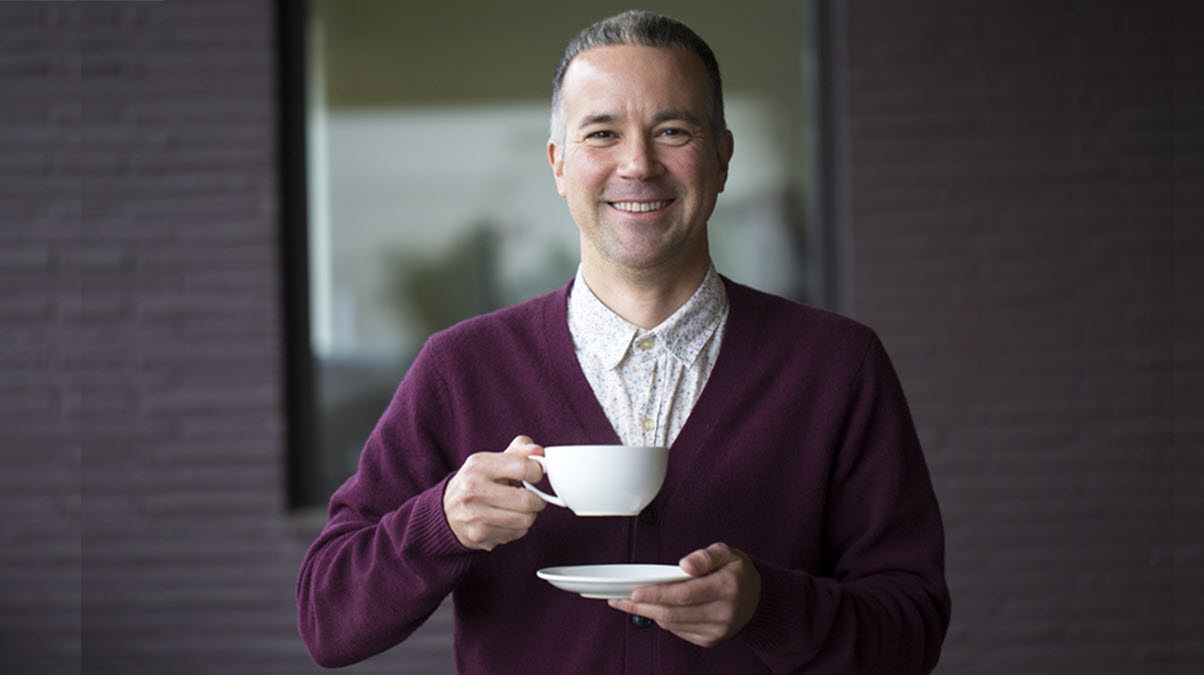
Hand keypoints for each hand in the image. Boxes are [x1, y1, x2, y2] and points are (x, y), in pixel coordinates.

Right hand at [443, 435, 545, 550]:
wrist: (447, 511)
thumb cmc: (477, 483)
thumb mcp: (494, 461)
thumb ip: (519, 451)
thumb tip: (539, 452)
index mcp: (479, 465)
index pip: (523, 467)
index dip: (537, 471)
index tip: (535, 474)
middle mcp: (473, 490)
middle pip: (527, 500)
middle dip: (536, 499)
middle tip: (532, 497)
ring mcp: (475, 515)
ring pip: (525, 520)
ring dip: (528, 515)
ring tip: (517, 508)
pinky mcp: (479, 535)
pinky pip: (517, 533)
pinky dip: (517, 528)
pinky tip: (506, 520)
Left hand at [608, 543, 761, 647]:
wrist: (759, 600)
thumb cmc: (738, 573)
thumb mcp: (727, 553)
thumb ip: (706, 556)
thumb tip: (686, 565)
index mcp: (727, 587)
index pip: (685, 594)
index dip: (657, 593)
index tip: (635, 590)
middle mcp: (723, 612)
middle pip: (673, 613)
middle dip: (643, 605)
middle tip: (619, 598)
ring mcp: (716, 630)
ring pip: (673, 624)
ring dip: (648, 613)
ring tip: (629, 601)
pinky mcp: (709, 640)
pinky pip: (678, 630)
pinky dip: (663, 619)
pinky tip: (653, 608)